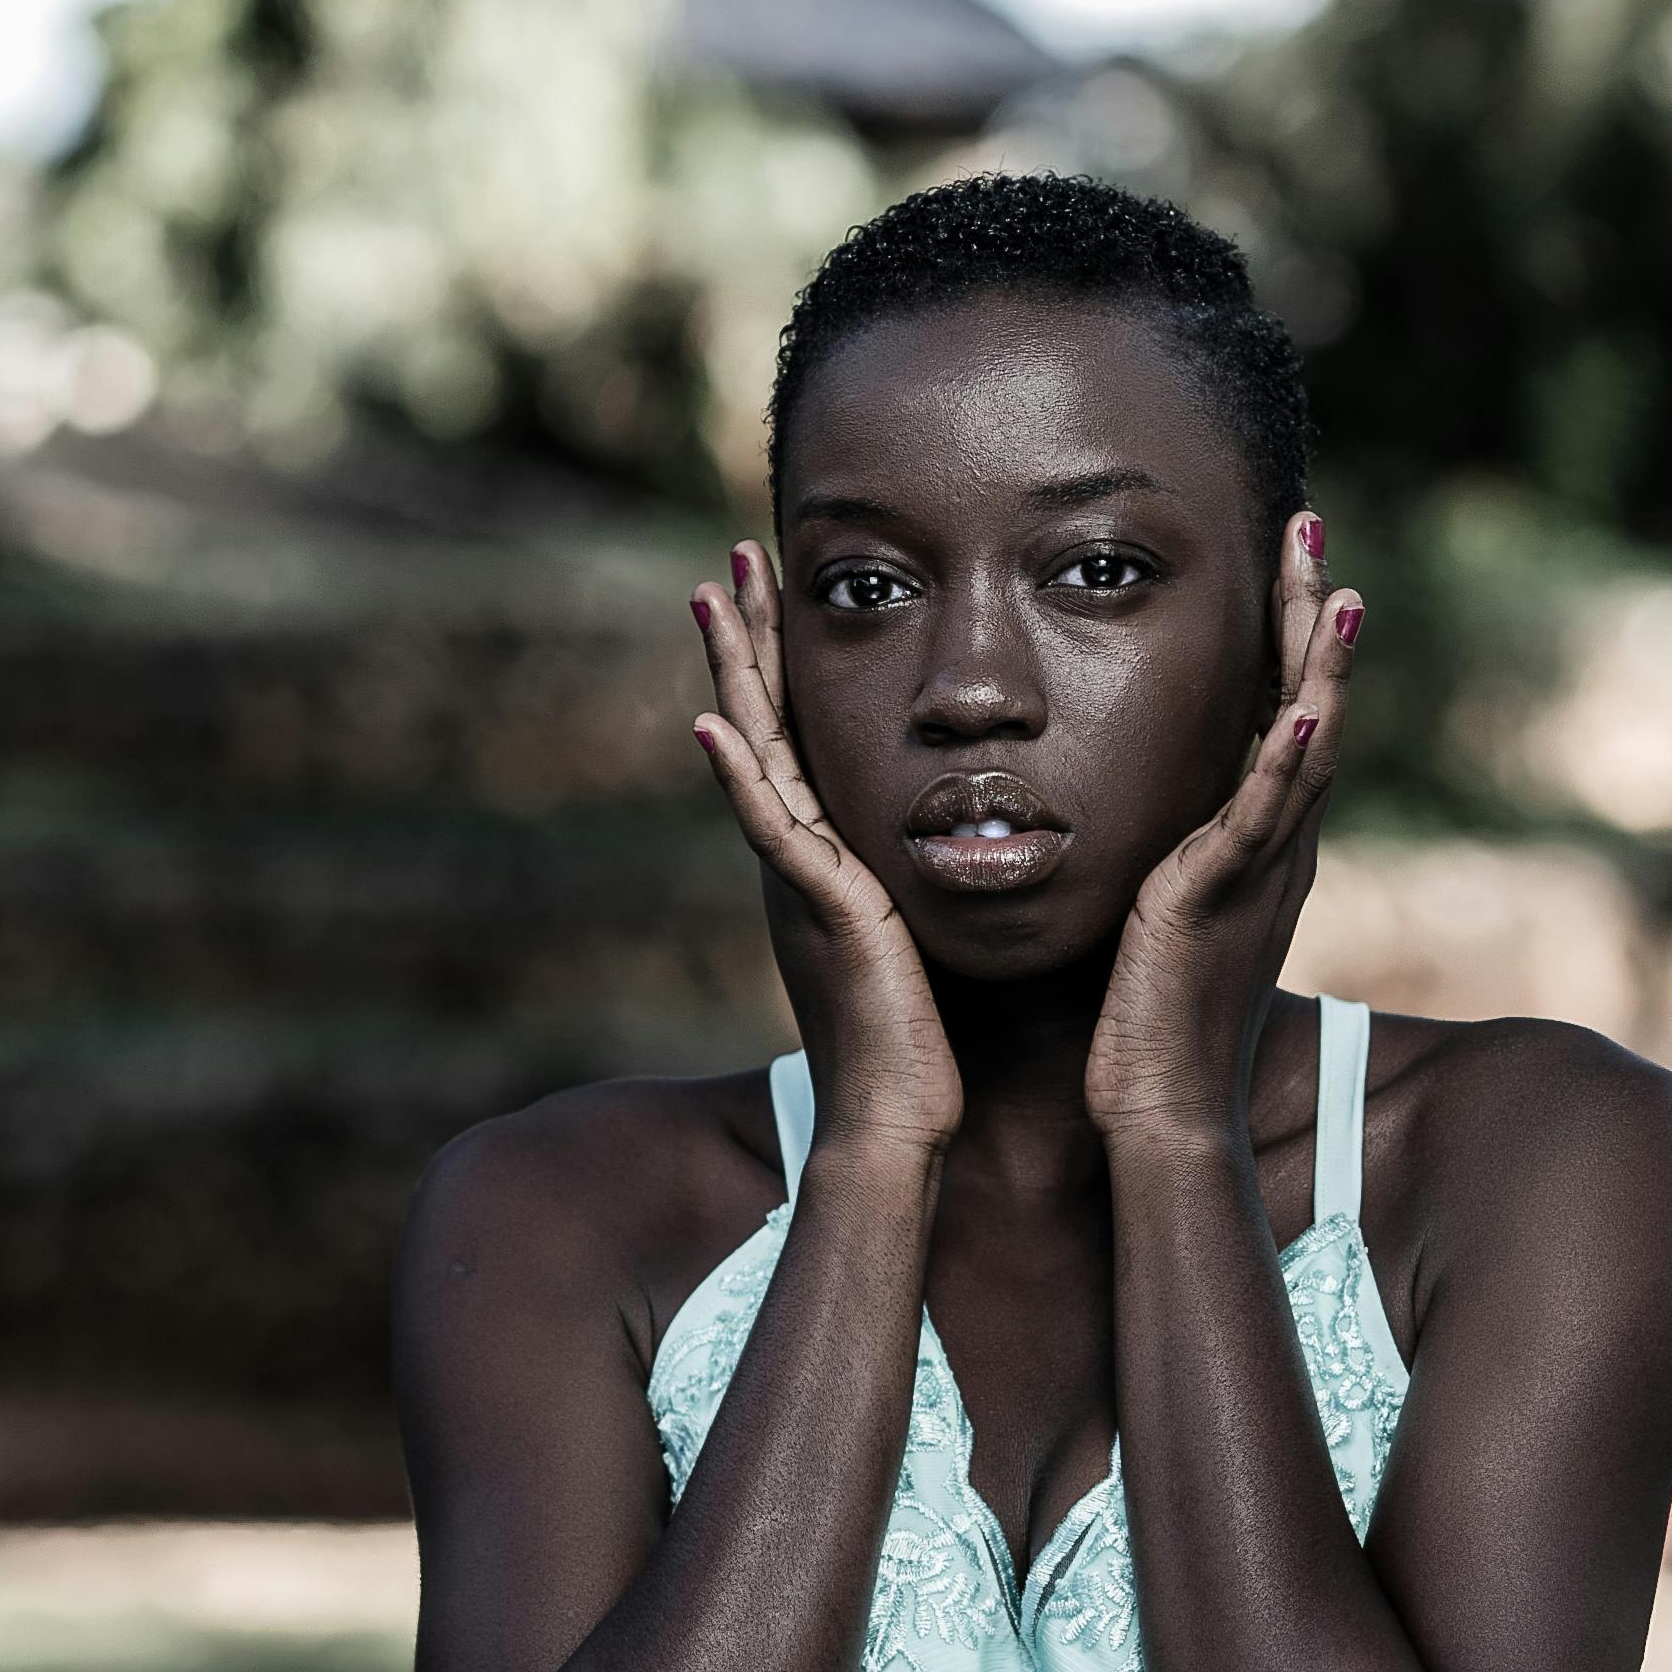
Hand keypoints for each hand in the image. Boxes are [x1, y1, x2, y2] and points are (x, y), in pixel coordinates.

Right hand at [692, 548, 961, 1160]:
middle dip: (752, 639)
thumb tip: (958, 843)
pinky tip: (713, 724)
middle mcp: (802, 857)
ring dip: (733, 675)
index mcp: (828, 856)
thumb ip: (918, 884)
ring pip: (757, 754)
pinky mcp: (817, 910)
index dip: (789, 663)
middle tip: (737, 555)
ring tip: (713, 597)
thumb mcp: (920, 934)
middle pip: (767, 722)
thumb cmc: (921, 1041)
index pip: (802, 735)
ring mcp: (800, 879)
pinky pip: (769, 830)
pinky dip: (739, 777)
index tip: (788, 590)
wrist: (901, 1117)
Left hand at [1086, 513, 1360, 1143]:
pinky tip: (1304, 699)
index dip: (1287, 634)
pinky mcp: (1224, 898)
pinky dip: (1291, 754)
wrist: (1162, 1107)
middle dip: (1310, 615)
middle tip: (1309, 526)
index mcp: (1256, 842)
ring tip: (1334, 581)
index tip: (1285, 559)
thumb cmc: (1147, 1022)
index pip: (1282, 714)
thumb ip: (1165, 854)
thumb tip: (1142, 813)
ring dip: (1320, 661)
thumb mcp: (1160, 911)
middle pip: (1309, 706)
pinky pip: (1263, 814)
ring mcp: (1259, 871)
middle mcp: (1275, 847)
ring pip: (1304, 745)